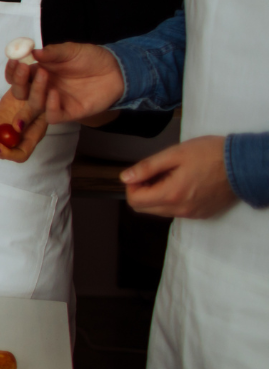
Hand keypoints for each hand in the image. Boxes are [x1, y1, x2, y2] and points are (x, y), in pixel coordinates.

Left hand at [0, 67, 50, 162]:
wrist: (31, 87)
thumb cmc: (41, 96)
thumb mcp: (39, 103)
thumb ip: (29, 115)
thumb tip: (17, 128)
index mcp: (31, 138)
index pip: (20, 155)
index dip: (8, 154)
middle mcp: (17, 139)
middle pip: (0, 151)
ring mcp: (4, 133)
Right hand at [5, 42, 124, 124]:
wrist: (116, 69)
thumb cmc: (91, 58)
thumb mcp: (70, 50)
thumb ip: (52, 52)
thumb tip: (31, 52)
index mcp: (39, 73)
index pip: (17, 76)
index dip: (12, 71)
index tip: (15, 61)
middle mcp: (43, 89)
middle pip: (20, 93)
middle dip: (19, 82)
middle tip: (24, 68)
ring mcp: (54, 102)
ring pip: (33, 106)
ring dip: (34, 91)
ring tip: (44, 75)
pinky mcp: (69, 113)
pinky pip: (53, 116)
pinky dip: (50, 107)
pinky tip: (54, 94)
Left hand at [121, 135, 237, 217]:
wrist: (243, 164)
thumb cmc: (210, 154)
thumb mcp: (175, 154)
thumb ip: (148, 167)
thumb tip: (125, 177)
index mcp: (171, 194)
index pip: (135, 200)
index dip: (132, 185)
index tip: (140, 173)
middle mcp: (180, 209)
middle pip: (144, 209)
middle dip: (142, 191)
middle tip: (154, 173)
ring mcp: (192, 213)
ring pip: (160, 211)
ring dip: (157, 196)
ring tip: (170, 176)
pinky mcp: (201, 214)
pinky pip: (176, 211)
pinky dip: (172, 200)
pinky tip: (183, 183)